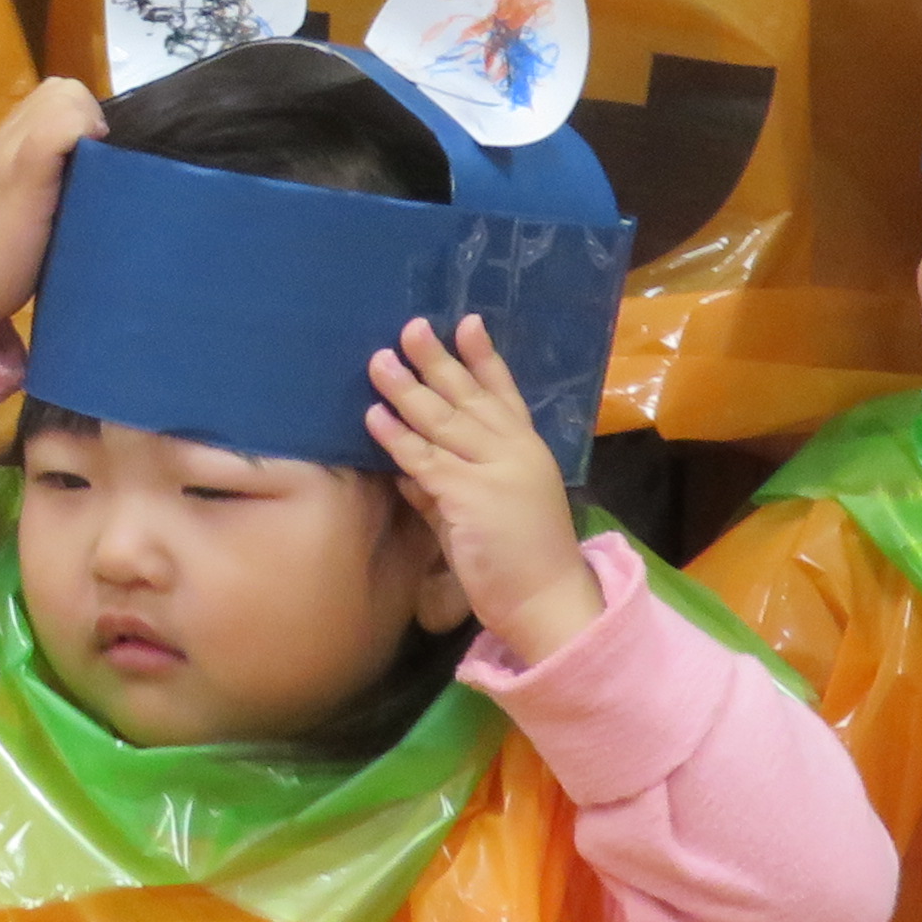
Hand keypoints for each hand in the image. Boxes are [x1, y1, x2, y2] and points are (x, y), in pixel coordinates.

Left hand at [365, 315, 601, 668]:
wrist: (547, 600)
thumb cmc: (520, 561)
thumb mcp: (484, 512)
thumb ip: (448, 487)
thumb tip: (407, 466)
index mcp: (526, 450)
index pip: (504, 393)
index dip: (484, 357)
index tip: (467, 322)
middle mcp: (514, 450)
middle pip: (469, 395)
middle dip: (437, 359)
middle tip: (410, 327)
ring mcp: (494, 470)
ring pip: (443, 420)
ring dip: (407, 388)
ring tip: (379, 361)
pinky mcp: (471, 495)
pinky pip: (425, 459)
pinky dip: (397, 437)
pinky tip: (374, 416)